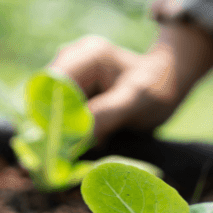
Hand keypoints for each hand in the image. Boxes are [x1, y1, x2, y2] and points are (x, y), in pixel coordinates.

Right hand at [49, 24, 212, 140]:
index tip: (52, 144)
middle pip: (44, 97)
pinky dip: (66, 132)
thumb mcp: (137, 101)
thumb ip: (107, 114)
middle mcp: (72, 60)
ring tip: (66, 156)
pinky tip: (76, 148)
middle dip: (49, 126)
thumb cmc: (158, 87)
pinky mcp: (73, 92)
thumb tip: (76, 136)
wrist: (168, 82)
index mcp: (88, 55)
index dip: (47, 113)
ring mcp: (70, 76)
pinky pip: (60, 114)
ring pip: (49, 108)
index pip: (51, 84)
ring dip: (57, 132)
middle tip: (56, 158)